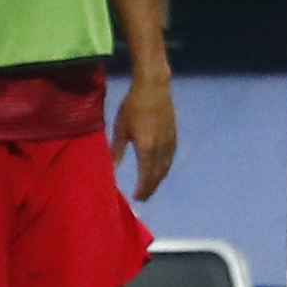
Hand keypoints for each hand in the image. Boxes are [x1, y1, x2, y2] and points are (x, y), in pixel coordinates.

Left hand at [113, 76, 177, 201]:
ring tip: (150, 187)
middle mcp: (161, 148)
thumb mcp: (120, 128)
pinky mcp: (174, 135)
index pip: (145, 175)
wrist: (154, 88)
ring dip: (158, 180)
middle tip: (143, 198)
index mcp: (146, 147)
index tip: (136, 198)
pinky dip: (164, 168)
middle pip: (158, 174)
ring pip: (166, 167)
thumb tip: (112, 169)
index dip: (142, 188)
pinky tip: (159, 170)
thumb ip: (117, 150)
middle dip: (151, 188)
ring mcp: (170, 142)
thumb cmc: (132, 106)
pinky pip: (170, 158)